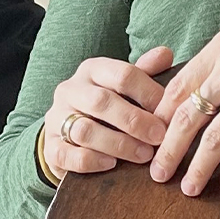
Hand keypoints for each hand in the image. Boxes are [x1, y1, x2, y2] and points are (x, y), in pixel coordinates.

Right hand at [37, 45, 174, 180]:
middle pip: (102, 101)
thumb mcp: (124, 85)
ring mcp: (57, 117)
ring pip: (85, 130)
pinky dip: (91, 161)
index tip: (169, 112)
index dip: (149, 93)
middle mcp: (71, 90)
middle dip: (135, 121)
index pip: (122, 74)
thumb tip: (166, 54)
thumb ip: (144, 71)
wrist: (68, 132)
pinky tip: (112, 164)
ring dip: (118, 144)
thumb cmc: (106, 105)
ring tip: (144, 155)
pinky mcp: (50, 146)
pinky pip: (67, 154)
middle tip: (159, 137)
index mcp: (93, 70)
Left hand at [150, 0, 219, 198]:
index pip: (177, 88)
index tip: (149, 136)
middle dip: (167, 150)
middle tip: (156, 174)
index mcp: (219, 49)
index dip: (159, 116)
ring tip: (188, 189)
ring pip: (215, 137)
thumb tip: (214, 71)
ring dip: (198, 167)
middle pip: (186, 117)